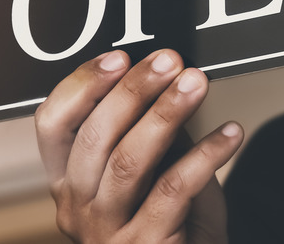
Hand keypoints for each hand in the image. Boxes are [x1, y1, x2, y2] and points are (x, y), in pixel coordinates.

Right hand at [35, 49, 242, 242]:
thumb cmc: (172, 222)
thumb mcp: (150, 173)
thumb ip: (148, 132)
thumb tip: (167, 76)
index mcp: (69, 182)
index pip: (52, 125)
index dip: (81, 85)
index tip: (119, 57)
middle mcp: (77, 209)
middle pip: (93, 138)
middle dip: (133, 90)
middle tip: (170, 61)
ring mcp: (108, 233)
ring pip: (129, 162)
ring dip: (166, 114)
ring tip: (196, 83)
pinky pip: (174, 189)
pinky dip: (205, 154)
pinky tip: (230, 133)